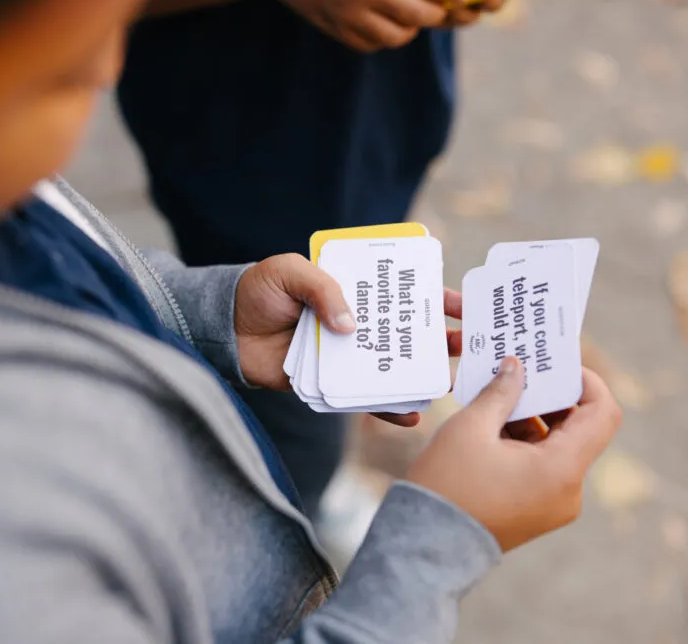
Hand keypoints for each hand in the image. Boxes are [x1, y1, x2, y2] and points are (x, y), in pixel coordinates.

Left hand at [234, 255, 462, 427]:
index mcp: (350, 287)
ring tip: (447, 381)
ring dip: (418, 373)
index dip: (433, 296)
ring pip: (389, 364)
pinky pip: (362, 396)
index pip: (400, 290)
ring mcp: (343, 353)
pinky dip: (385, 408)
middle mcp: (353, 320)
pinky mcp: (329, 382)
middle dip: (437, 337)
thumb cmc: (257, 291)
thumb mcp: (290, 271)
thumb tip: (351, 327)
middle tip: (465, 345)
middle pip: (404, 330)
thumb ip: (323, 290)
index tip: (463, 306)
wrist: (222, 328)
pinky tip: (410, 415)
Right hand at [250, 0, 464, 51]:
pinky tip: (383, 23)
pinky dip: (383, 38)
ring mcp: (348, 14)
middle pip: (416, 15)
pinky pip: (371, 45)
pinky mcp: (337, 30)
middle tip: (439, 10)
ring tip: (410, 19)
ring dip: (409, 30)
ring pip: (395, 37)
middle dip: (434, 15)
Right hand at [406, 357, 621, 551]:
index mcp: (561, 470)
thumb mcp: (471, 427)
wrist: (425, 545)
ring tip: (497, 399)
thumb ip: (501, 392)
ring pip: (558, 447)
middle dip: (551, 398)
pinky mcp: (536, 511)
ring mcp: (554, 504)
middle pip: (579, 430)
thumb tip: (517, 366)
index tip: (558, 365)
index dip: (588, 383)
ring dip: (534, 419)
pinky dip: (525, 443)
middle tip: (522, 371)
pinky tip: (492, 428)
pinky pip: (543, 467)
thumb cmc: (448, 484)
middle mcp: (568, 491)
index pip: (602, 414)